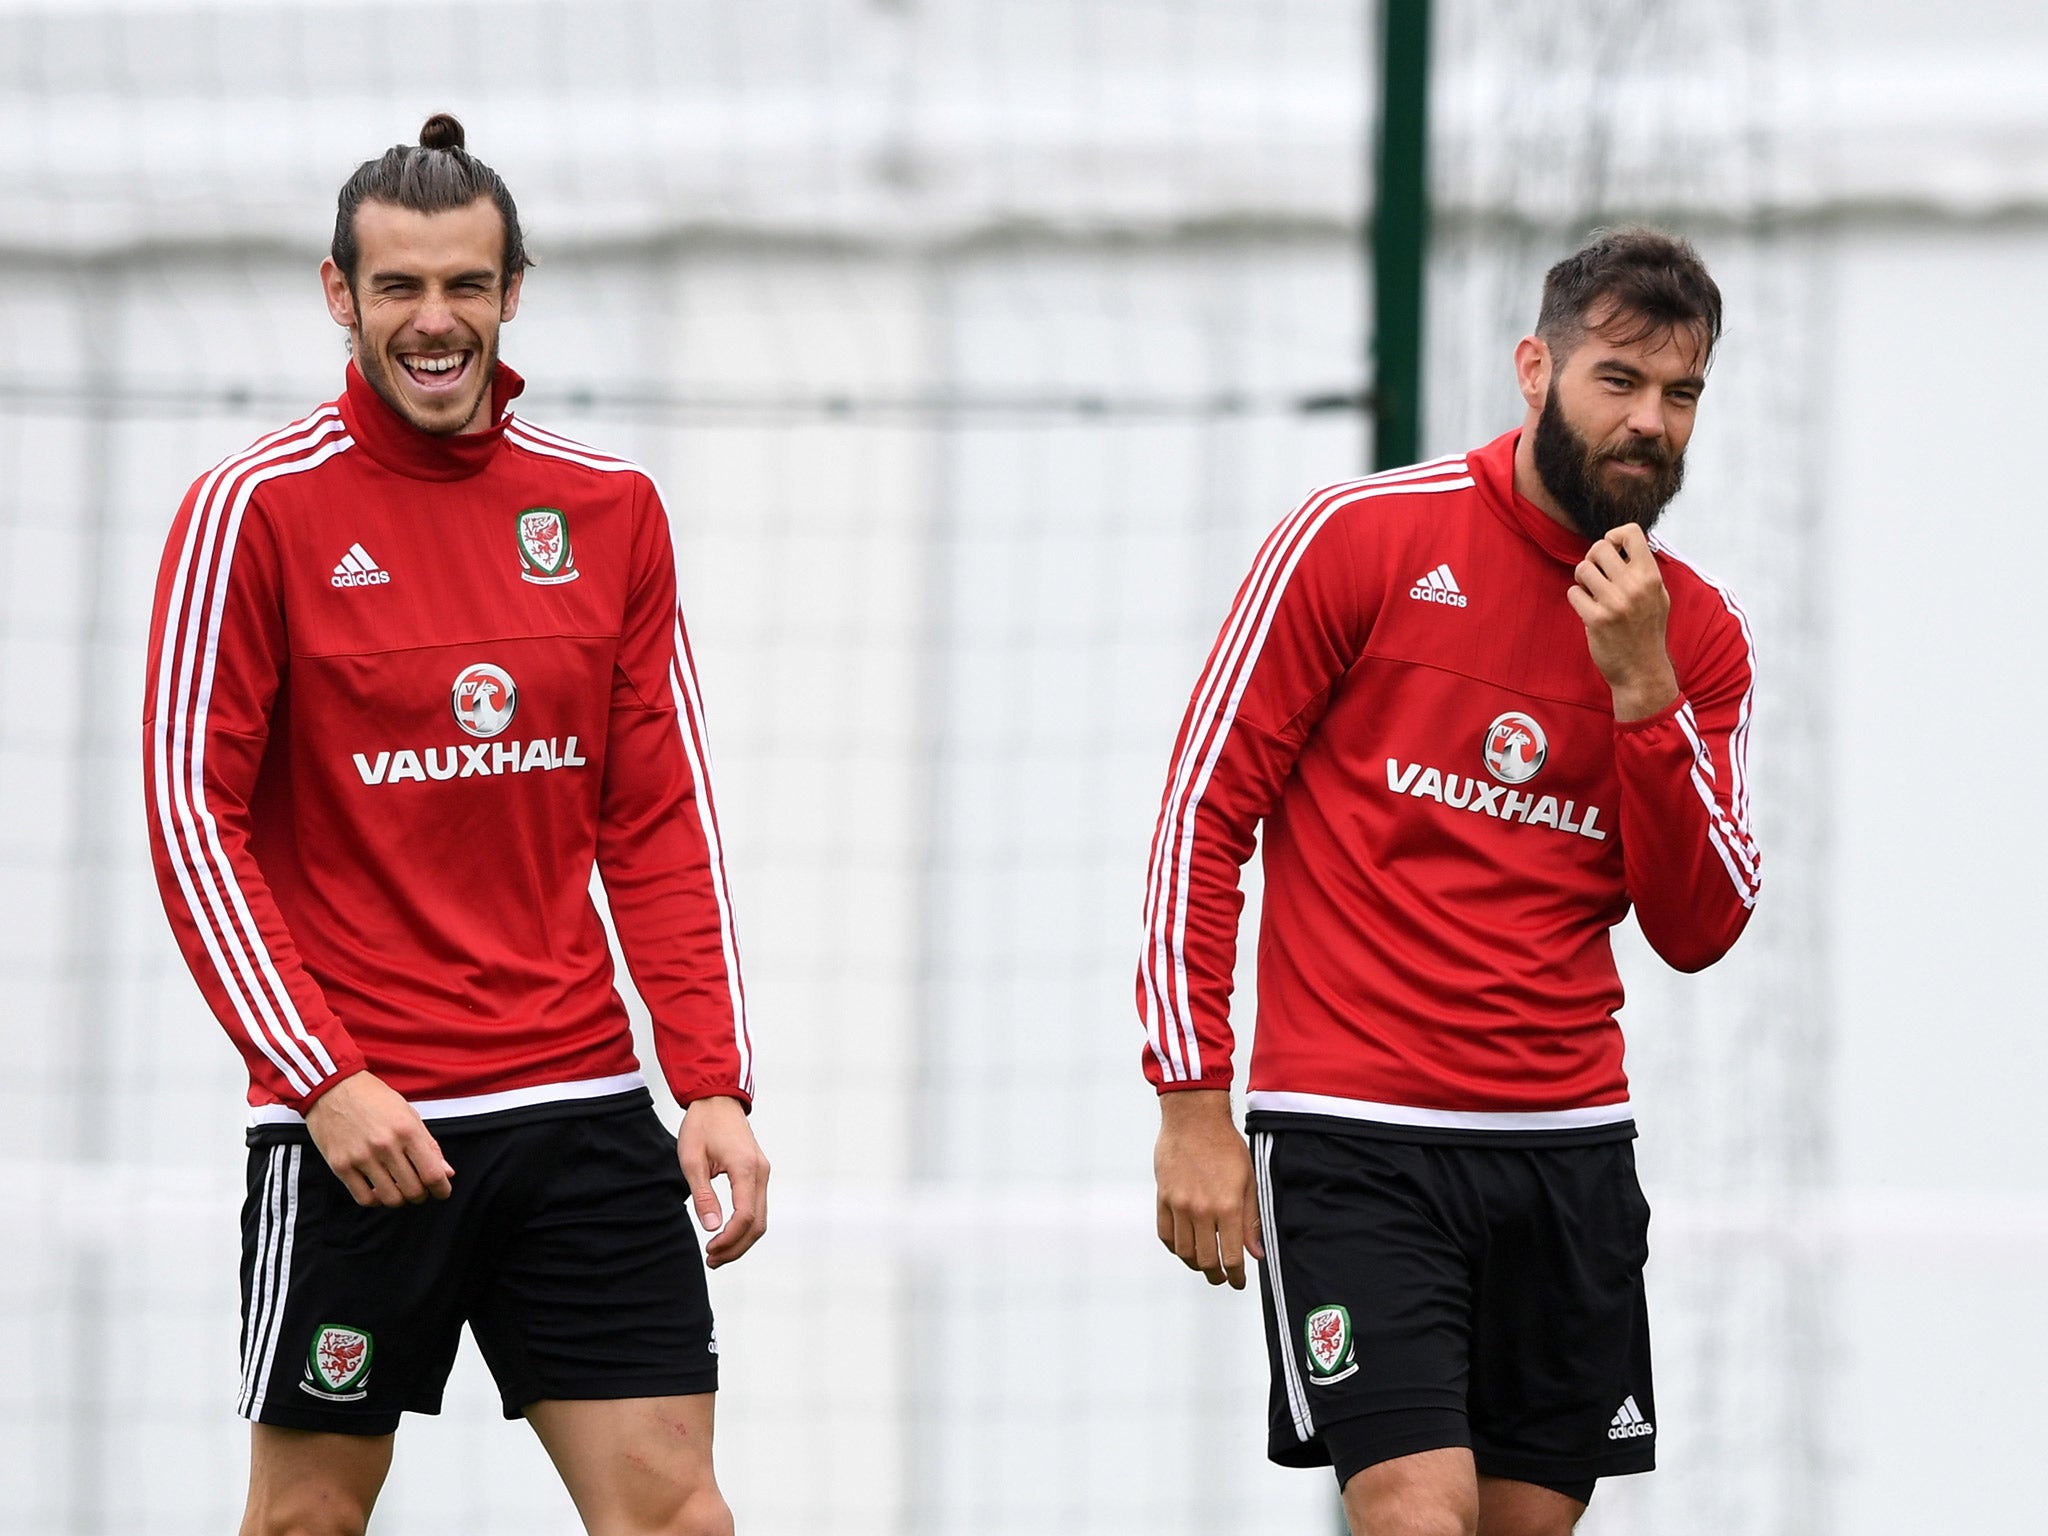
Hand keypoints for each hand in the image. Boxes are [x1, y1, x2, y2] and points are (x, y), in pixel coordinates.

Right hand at [304, 1070, 452, 1207]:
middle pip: (413, 1190)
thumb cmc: (373, 1098)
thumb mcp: (408, 1113)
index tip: (442, 1192)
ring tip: (398, 1188)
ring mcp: (361, 1157)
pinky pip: (363, 1198)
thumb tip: (446, 1173)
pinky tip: (378, 1189)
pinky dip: (376, 1199)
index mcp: (406, 1130)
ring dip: (400, 1198)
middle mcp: (385, 1146)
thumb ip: (429, 1145)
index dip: (442, 1189)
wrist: (332, 1087)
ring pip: (390, 1198)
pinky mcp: (340, 1165)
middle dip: (421, 1195)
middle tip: (420, 1189)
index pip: (432, 1173)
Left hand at [679, 1095, 768, 1267]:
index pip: (746, 1216)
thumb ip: (704, 1195)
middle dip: (736, 1247)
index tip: (709, 1249)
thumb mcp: (692, 1160)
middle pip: (758, 1223)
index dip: (729, 1239)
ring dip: (741, 1240)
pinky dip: (745, 1226)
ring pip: (761, 1218)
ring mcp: (763, 1172)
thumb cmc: (701, 1126)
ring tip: (716, 1253)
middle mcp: (761, 1172)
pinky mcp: (759, 1173)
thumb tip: (711, 1228)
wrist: (717, 1100)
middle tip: (711, 1261)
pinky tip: (726, 1234)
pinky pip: (757, 1206)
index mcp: (746, 1169)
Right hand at [1153, 1089, 1262, 1288]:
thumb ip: (1251, 1220)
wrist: (1194, 1119)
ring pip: (1183, 1252)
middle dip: (1216, 1275)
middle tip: (1222, 1277)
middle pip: (1206, 1260)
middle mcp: (1201, 1209)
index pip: (1232, 1256)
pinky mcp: (1163, 1198)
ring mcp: (1179, 1205)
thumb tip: (1257, 1253)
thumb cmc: (1226, 1147)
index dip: (1236, 1276)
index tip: (1238, 1282)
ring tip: (1205, 1263)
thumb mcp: (1248, 1181)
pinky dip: (1175, 1247)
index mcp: (1228, 1206)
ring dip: (1195, 1264)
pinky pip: (1166, 1234)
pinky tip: (1186, 1246)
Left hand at [1568, 523, 1680, 721]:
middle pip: (1599, 547)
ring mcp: (1615, 603)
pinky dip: (1576, 598)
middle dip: (1592, 558)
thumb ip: (1642, 570)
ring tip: (1591, 592)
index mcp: (1651, 577)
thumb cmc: (1647, 630)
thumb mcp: (1657, 596)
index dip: (1615, 535)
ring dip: (1582, 579)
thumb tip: (1621, 543)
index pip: (1632, 533)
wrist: (1642, 670)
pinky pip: (1573, 593)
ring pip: (1582, 568)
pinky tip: (1587, 608)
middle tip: (1596, 573)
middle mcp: (1634, 587)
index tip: (1612, 549)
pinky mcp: (1596, 619)